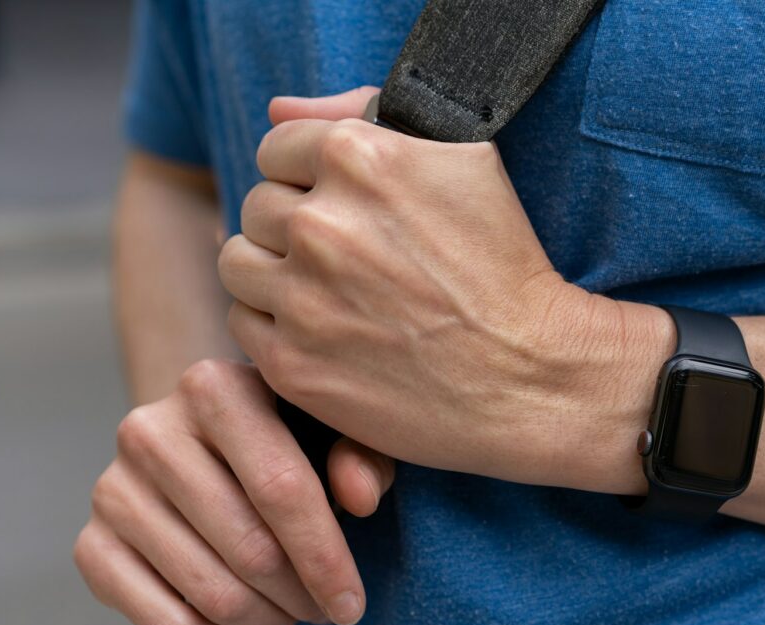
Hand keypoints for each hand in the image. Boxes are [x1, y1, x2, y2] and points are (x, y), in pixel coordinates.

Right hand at [74, 360, 395, 624]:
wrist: (201, 450)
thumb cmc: (285, 442)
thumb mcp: (333, 435)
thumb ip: (361, 457)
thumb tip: (360, 497)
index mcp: (215, 386)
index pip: (282, 488)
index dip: (325, 558)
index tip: (352, 604)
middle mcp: (150, 430)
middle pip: (250, 548)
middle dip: (301, 597)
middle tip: (325, 610)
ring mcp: (112, 489)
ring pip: (212, 593)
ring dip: (266, 622)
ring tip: (289, 615)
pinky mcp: (90, 545)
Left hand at [219, 88, 672, 491]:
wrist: (528, 375)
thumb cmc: (501, 265)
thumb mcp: (462, 160)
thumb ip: (360, 114)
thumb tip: (279, 109)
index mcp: (359, 158)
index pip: (277, 148)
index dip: (310, 178)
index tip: (347, 210)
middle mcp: (321, 224)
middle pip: (257, 206)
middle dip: (295, 228)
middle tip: (351, 260)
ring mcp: (301, 298)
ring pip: (237, 263)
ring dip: (274, 274)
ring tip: (330, 294)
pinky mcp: (291, 363)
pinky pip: (242, 323)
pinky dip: (276, 326)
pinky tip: (327, 333)